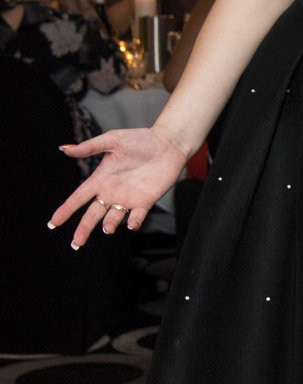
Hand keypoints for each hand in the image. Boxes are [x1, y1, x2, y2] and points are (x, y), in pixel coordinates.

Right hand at [48, 128, 188, 247]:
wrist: (167, 144)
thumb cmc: (139, 139)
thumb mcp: (112, 140)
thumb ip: (89, 147)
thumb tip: (64, 149)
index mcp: (100, 179)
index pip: (79, 197)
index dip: (66, 210)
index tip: (53, 223)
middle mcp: (111, 192)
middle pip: (93, 214)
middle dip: (83, 229)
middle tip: (76, 243)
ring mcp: (128, 198)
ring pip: (113, 218)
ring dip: (109, 224)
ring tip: (106, 228)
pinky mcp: (145, 201)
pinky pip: (137, 216)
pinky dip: (133, 222)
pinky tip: (130, 224)